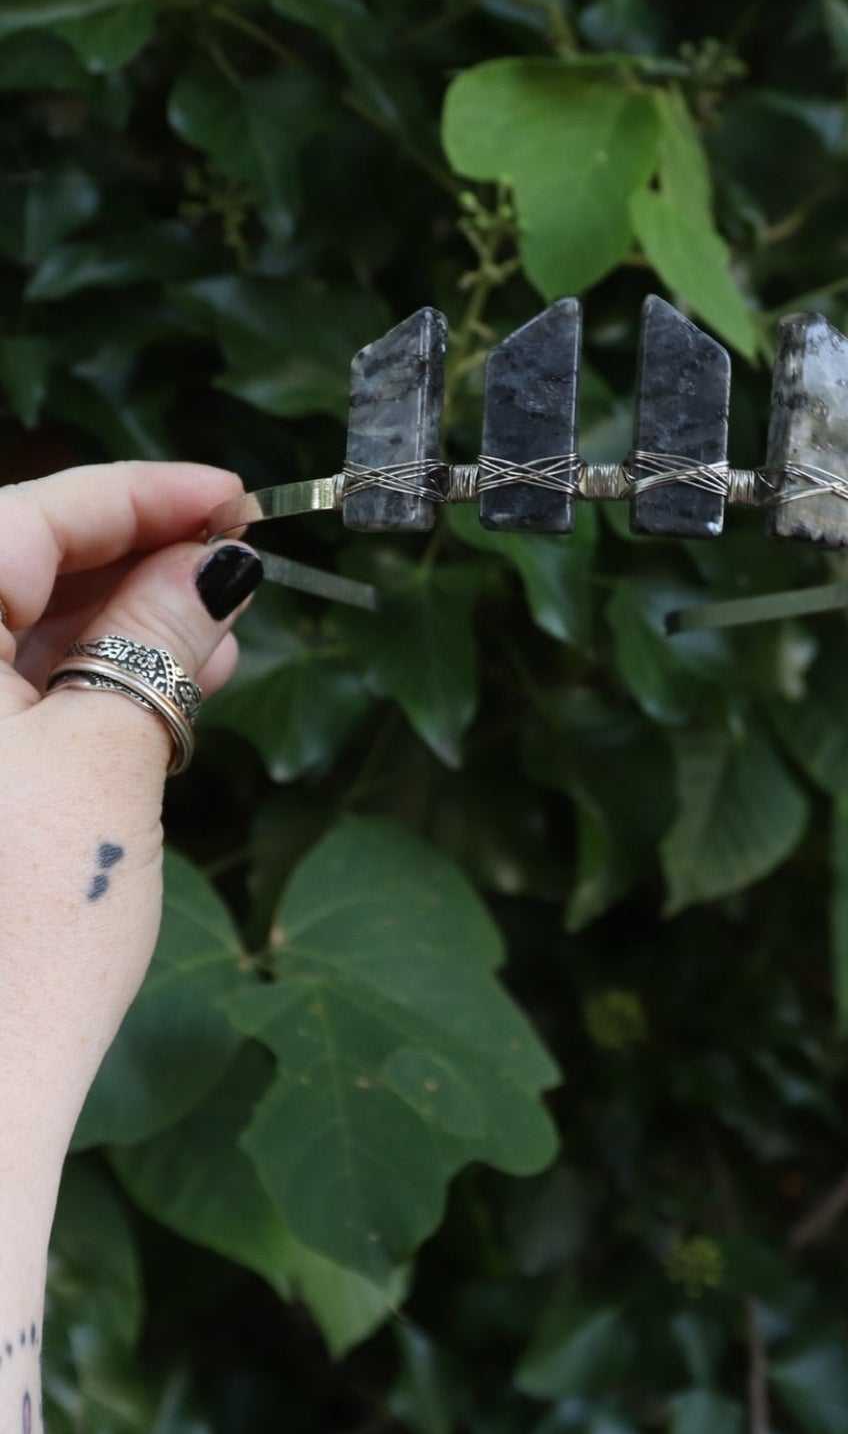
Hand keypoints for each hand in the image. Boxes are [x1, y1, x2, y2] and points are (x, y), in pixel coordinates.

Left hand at [0, 462, 260, 1152]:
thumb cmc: (9, 939)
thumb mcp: (107, 767)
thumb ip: (157, 644)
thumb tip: (213, 565)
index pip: (24, 516)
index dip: (142, 493)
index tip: (234, 494)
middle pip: (8, 571)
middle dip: (132, 565)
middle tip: (237, 571)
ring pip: (5, 642)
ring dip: (113, 633)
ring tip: (218, 644)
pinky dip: (78, 694)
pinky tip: (158, 700)